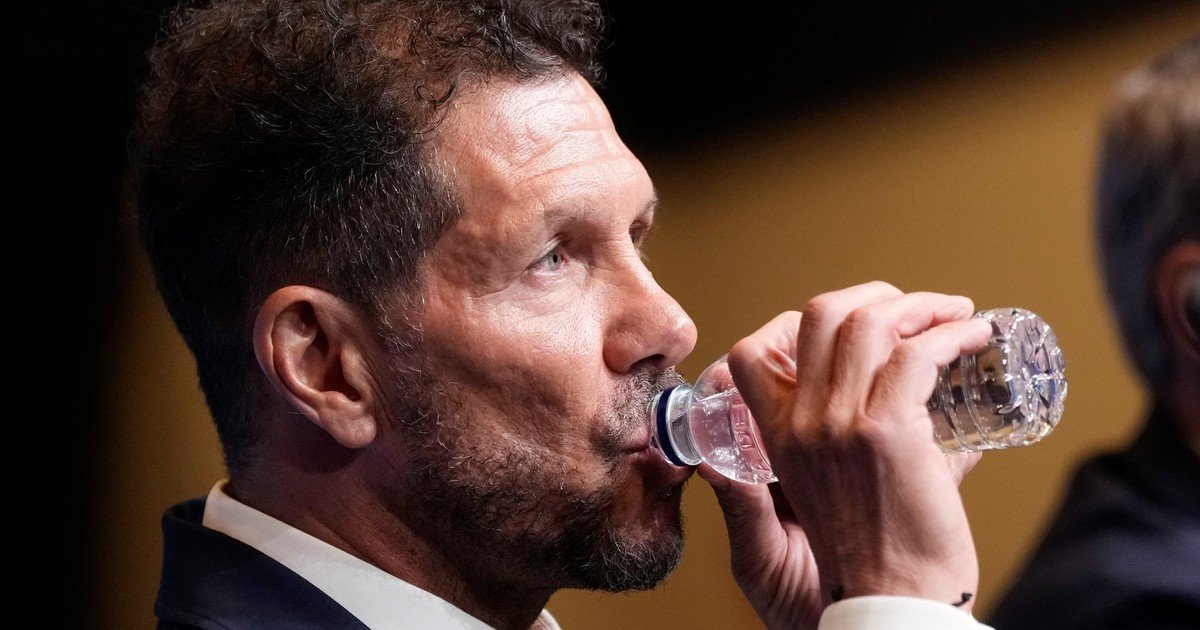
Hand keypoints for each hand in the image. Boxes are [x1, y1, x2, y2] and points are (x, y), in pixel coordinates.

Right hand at [704, 283, 990, 625]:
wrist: (889, 612)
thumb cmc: (864, 571)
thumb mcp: (801, 520)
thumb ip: (821, 471)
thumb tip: (882, 431)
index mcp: (774, 440)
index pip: (754, 353)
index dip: (800, 322)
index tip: (851, 324)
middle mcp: (799, 423)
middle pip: (819, 315)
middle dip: (873, 295)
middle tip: (913, 307)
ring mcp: (840, 424)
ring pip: (869, 322)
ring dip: (921, 305)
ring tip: (953, 314)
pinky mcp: (888, 432)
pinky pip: (918, 354)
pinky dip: (951, 333)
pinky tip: (973, 337)